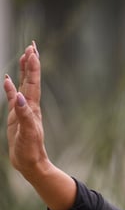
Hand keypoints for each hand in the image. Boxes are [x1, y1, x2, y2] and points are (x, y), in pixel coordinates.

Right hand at [4, 41, 48, 179]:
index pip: (33, 83)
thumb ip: (24, 115)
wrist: (30, 163)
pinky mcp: (16, 116)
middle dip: (31, 63)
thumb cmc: (30, 150)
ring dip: (24, 71)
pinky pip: (12, 97)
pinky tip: (6, 80)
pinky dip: (10, 87)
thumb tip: (20, 96)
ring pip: (23, 85)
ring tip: (24, 56)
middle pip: (31, 80)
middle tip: (32, 46)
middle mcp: (30, 106)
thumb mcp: (27, 133)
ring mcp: (23, 110)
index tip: (32, 51)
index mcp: (33, 108)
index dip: (33, 67)